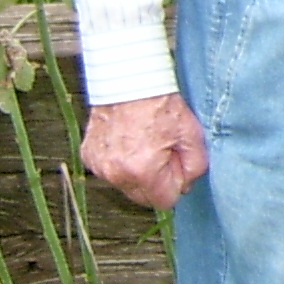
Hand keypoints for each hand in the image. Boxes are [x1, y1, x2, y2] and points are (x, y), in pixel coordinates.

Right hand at [81, 93, 208, 209]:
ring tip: (144, 143)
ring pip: (126, 185)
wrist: (129, 82)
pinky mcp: (88, 156)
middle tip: (162, 150)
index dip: (176, 183)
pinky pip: (111, 171)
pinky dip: (121, 162)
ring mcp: (98, 165)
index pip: (165, 201)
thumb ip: (195, 168)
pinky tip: (129, 141)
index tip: (176, 161)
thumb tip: (185, 186)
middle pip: (144, 197)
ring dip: (138, 172)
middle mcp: (115, 173)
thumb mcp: (192, 135)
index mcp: (142, 171)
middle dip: (157, 180)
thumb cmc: (161, 105)